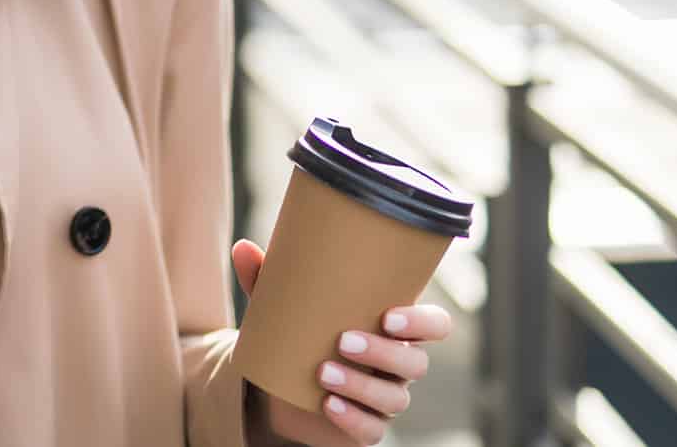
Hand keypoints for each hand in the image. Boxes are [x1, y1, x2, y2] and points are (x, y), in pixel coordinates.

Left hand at [231, 239, 453, 446]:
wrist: (276, 385)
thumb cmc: (296, 333)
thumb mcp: (282, 305)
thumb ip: (266, 278)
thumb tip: (242, 248)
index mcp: (392, 328)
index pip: (435, 325)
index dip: (424, 322)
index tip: (390, 315)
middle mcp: (397, 364)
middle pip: (416, 362)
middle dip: (384, 352)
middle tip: (343, 340)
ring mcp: (384, 398)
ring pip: (394, 398)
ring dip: (361, 385)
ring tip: (323, 373)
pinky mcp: (366, 427)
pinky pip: (372, 430)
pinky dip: (352, 418)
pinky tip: (328, 405)